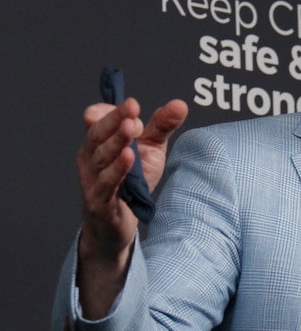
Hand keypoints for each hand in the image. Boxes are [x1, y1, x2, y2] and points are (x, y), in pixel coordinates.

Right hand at [76, 97, 187, 317]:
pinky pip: (106, 185)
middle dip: (114, 121)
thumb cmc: (131, 183)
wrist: (117, 226)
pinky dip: (116, 171)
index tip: (132, 104)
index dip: (111, 112)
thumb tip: (180, 104)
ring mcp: (92, 181)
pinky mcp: (100, 202)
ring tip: (132, 128)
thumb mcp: (150, 151)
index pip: (97, 121)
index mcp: (99, 142)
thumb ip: (161, 127)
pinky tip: (129, 158)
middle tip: (133, 110)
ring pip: (100, 158)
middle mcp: (90, 159)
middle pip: (97, 135)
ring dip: (116, 142)